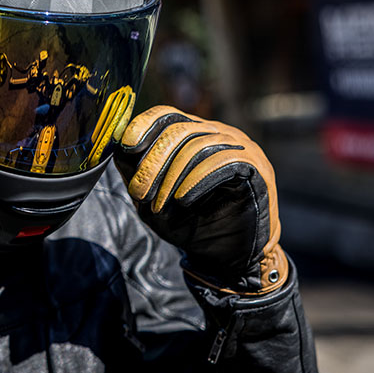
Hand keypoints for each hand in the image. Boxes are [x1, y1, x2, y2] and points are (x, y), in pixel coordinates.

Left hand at [114, 106, 287, 294]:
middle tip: (139, 192)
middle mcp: (219, 134)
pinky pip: (223, 162)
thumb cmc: (190, 223)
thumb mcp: (152, 197)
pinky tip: (184, 200)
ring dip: (171, 177)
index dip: (144, 125)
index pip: (167, 115)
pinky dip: (197, 180)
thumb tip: (117, 146)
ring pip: (198, 146)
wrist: (226, 257)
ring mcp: (241, 148)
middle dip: (153, 161)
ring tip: (160, 204)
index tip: (127, 145)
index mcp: (194, 134)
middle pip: (179, 130)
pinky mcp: (256, 167)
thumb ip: (136, 171)